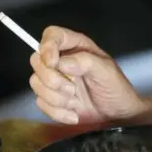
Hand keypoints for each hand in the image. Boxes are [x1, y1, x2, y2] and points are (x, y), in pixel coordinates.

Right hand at [30, 26, 146, 124]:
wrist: (116, 115)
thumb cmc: (115, 89)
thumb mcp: (107, 72)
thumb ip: (86, 62)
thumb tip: (62, 62)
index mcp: (75, 47)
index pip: (52, 36)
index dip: (47, 46)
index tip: (53, 63)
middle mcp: (61, 61)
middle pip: (37, 60)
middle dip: (53, 79)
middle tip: (73, 89)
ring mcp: (55, 81)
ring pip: (36, 83)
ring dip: (56, 98)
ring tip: (76, 101)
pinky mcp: (51, 99)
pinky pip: (41, 103)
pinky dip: (58, 112)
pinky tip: (73, 114)